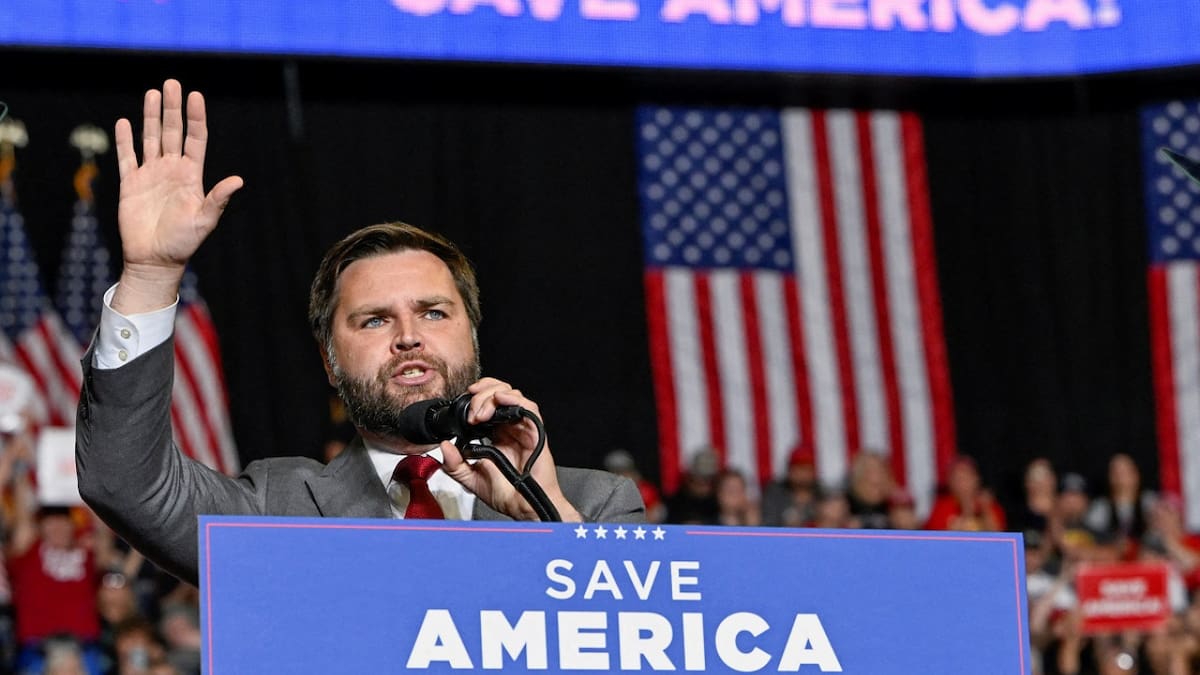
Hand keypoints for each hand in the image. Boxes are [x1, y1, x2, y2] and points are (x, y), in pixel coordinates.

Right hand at [111, 79, 243, 313]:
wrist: (155, 259)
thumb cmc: (183, 242)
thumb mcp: (205, 220)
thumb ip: (218, 198)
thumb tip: (238, 180)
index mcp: (192, 176)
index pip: (195, 139)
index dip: (195, 118)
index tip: (195, 96)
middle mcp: (172, 170)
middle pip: (173, 132)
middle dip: (172, 108)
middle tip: (171, 83)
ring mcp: (151, 175)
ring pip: (151, 138)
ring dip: (151, 116)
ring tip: (152, 93)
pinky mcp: (130, 184)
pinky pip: (127, 157)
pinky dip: (125, 140)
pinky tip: (124, 122)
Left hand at [439, 378, 581, 521]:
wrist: (523, 507)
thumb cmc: (506, 494)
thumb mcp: (471, 479)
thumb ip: (454, 465)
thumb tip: (444, 446)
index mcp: (497, 434)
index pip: (488, 403)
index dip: (475, 396)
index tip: (462, 402)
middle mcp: (510, 428)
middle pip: (498, 392)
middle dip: (481, 394)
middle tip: (471, 412)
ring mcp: (523, 428)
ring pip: (511, 395)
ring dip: (492, 397)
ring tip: (480, 414)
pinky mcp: (535, 432)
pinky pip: (529, 407)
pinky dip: (513, 399)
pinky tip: (500, 400)